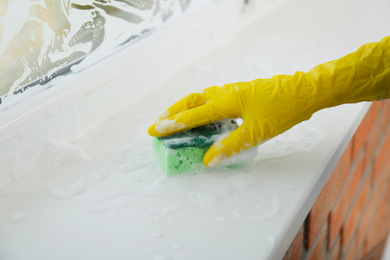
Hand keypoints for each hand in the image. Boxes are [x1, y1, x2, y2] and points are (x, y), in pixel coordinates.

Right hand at [148, 73, 322, 165]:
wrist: (304, 91)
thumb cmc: (282, 109)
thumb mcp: (257, 131)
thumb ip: (230, 145)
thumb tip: (208, 159)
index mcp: (225, 101)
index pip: (192, 115)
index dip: (172, 125)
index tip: (155, 131)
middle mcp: (224, 94)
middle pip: (190, 101)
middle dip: (172, 113)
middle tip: (158, 124)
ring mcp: (231, 92)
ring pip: (200, 99)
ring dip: (184, 109)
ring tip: (173, 120)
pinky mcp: (239, 94)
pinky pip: (211, 100)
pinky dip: (199, 108)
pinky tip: (201, 117)